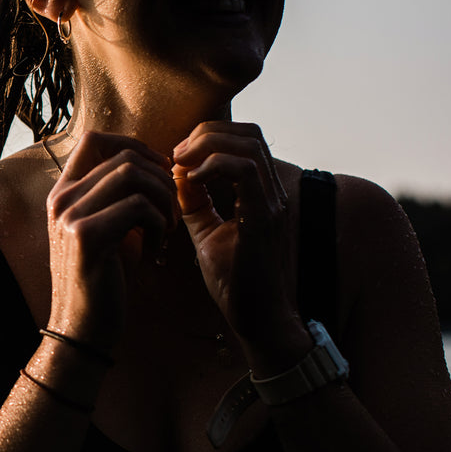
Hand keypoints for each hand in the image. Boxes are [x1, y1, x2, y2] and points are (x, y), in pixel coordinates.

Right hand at [46, 131, 175, 349]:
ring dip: (163, 199)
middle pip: (123, 155)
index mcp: (63, 192)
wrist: (83, 330)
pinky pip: (137, 206)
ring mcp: (69, 215)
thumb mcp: (110, 228)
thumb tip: (154, 165)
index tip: (158, 171)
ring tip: (167, 228)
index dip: (134, 145)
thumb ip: (120, 196)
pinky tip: (158, 249)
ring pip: (132, 175)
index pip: (95, 139)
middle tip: (172, 210)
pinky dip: (159, 224)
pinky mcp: (86, 236)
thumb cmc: (104, 279)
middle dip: (160, 178)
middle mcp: (61, 198)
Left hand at [171, 122, 302, 352]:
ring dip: (207, 146)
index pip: (245, 139)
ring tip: (182, 164)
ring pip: (248, 145)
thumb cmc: (235, 279)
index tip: (179, 154)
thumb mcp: (207, 231)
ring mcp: (272, 203)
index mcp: (261, 191)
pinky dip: (213, 167)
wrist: (256, 318)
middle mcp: (273, 191)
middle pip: (248, 133)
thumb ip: (195, 201)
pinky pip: (245, 172)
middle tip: (178, 153)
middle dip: (206, 133)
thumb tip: (177, 172)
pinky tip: (191, 182)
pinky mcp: (264, 218)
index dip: (209, 135)